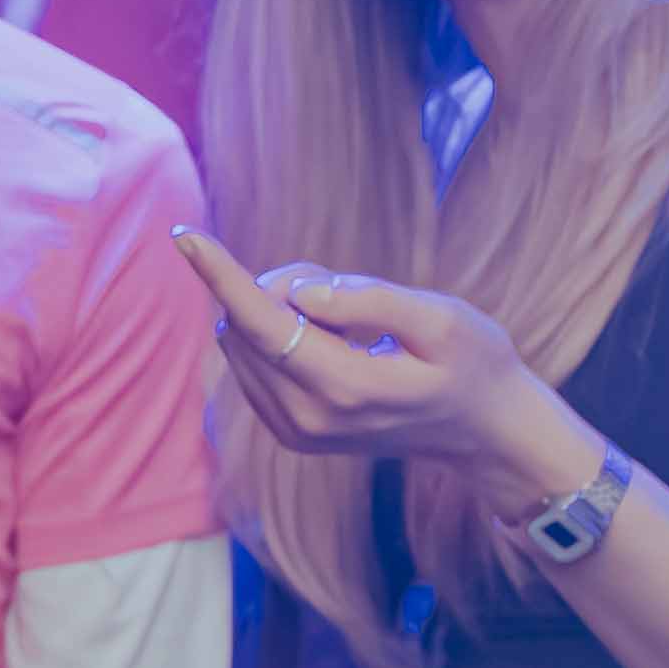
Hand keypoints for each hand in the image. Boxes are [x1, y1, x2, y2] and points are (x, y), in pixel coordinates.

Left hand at [172, 229, 574, 502]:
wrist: (483, 430)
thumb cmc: (473, 363)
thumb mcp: (443, 321)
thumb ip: (370, 302)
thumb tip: (299, 292)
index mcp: (346, 389)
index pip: (263, 325)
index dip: (222, 276)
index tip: (185, 235)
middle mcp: (306, 419)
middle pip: (246, 325)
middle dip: (279, 285)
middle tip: (346, 288)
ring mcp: (293, 432)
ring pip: (242, 342)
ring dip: (279, 310)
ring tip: (350, 319)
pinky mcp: (288, 431)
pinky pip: (252, 362)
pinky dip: (278, 334)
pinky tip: (333, 341)